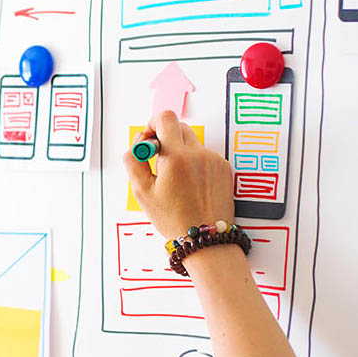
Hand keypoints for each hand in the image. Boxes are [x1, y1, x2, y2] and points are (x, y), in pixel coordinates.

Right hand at [122, 110, 233, 239]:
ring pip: (191, 143)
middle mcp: (198, 154)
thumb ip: (134, 162)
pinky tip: (190, 185)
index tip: (149, 141)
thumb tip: (137, 145)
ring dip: (180, 153)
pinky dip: (194, 164)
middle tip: (158, 161)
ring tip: (175, 180)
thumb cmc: (174, 219)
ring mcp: (213, 160)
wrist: (205, 238)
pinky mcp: (223, 168)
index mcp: (177, 157)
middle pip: (179, 127)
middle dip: (165, 139)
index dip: (152, 124)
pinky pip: (204, 155)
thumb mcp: (142, 192)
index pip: (165, 118)